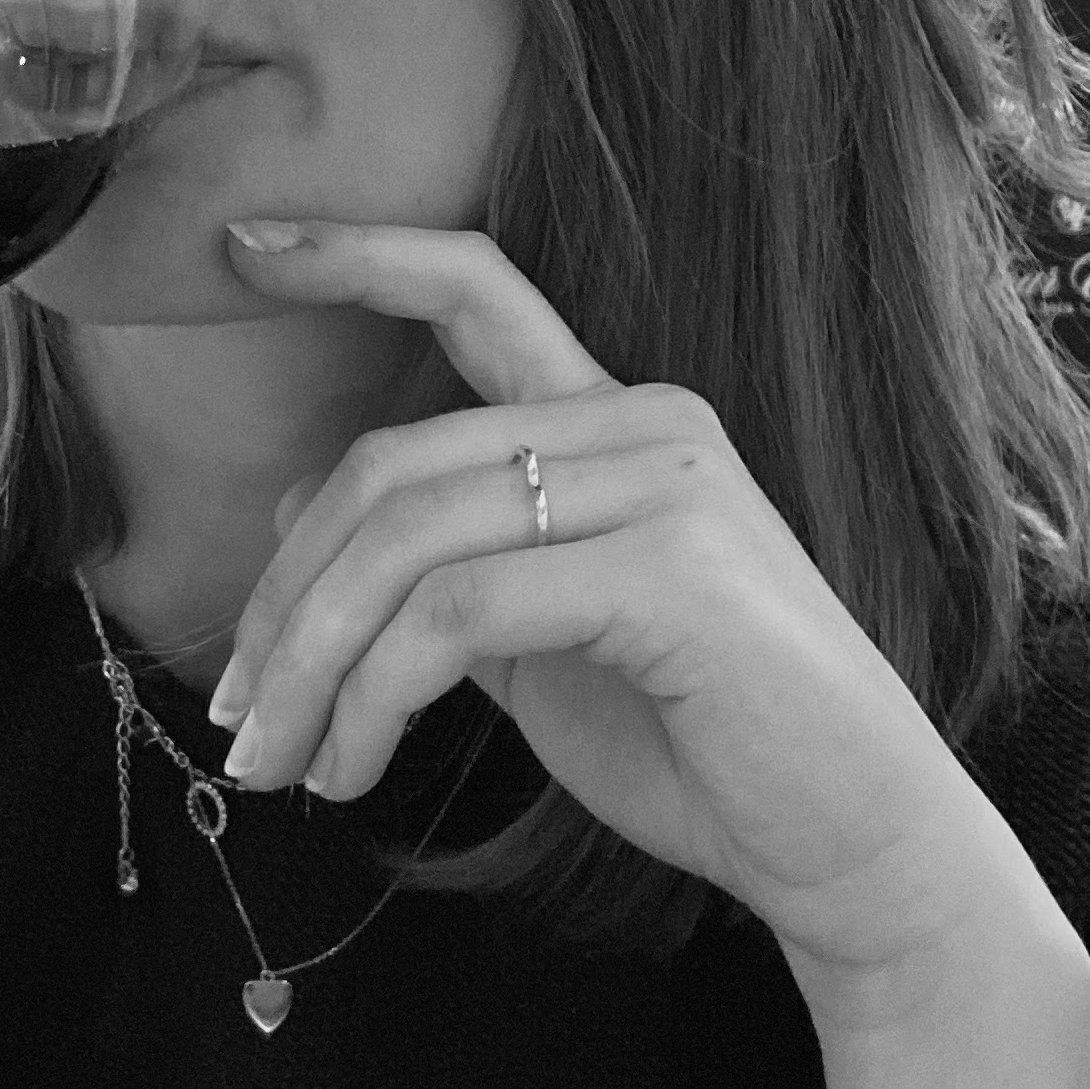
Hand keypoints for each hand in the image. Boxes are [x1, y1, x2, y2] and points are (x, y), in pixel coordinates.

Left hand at [211, 220, 1055, 1029]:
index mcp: (616, 419)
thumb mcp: (539, 642)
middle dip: (286, 592)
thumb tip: (303, 506)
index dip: (359, 254)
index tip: (242, 242)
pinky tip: (357, 770)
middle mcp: (644, 423)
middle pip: (394, 462)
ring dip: (313, 663)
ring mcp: (664, 486)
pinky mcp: (669, 570)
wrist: (853, 846)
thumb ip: (442, 567)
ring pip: (409, 540)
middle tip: (236, 713)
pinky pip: (457, 612)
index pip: (477, 289)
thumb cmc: (704, 745)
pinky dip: (375, 697)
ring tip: (278, 760)